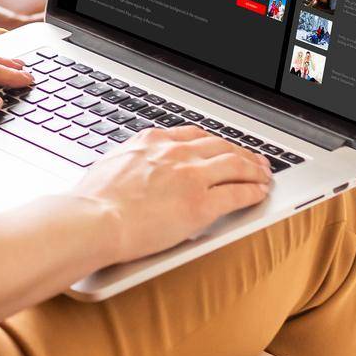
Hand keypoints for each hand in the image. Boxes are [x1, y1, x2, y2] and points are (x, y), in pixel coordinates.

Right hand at [72, 125, 272, 264]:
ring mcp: (191, 177)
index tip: (221, 148)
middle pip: (220, 146)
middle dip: (241, 153)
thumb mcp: (112, 165)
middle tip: (253, 160)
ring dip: (254, 170)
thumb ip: (132, 162)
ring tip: (263, 176)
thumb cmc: (92, 202)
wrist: (93, 220)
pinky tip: (259, 193)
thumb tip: (135, 171)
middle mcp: (175, 153)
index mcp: (152, 141)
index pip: (194, 135)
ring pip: (235, 165)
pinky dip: (253, 192)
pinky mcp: (201, 204)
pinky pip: (238, 194)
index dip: (214, 142)